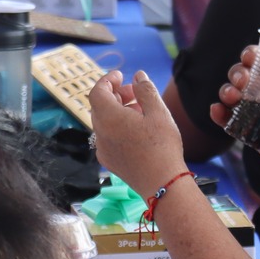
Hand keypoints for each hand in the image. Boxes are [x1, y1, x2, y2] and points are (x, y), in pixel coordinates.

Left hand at [86, 70, 188, 198]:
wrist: (162, 183)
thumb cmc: (162, 146)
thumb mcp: (158, 112)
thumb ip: (146, 90)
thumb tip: (138, 76)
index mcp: (109, 118)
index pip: (97, 91)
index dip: (107, 80)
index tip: (121, 75)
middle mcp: (100, 133)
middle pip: (100, 106)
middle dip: (115, 95)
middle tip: (135, 93)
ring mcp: (103, 149)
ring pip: (104, 122)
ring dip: (117, 111)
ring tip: (141, 111)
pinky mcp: (109, 161)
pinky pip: (107, 137)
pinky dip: (117, 127)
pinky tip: (137, 130)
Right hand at [210, 45, 259, 183]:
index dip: (254, 56)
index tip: (249, 56)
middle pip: (243, 76)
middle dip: (238, 73)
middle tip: (243, 81)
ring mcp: (255, 113)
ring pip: (233, 95)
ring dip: (227, 91)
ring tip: (232, 96)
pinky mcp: (247, 132)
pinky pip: (229, 121)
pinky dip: (219, 114)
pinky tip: (216, 110)